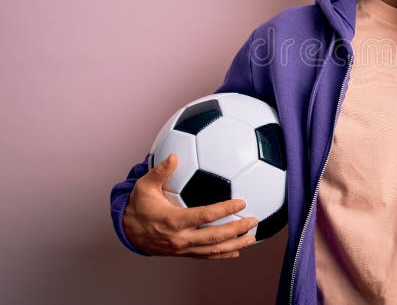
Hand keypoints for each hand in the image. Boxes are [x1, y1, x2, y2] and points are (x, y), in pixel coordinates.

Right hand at [122, 153, 257, 258]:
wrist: (126, 231)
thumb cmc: (138, 205)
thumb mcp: (144, 186)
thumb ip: (160, 171)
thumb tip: (174, 155)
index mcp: (173, 220)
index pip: (205, 215)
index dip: (225, 209)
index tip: (241, 202)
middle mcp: (180, 238)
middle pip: (214, 237)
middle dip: (236, 230)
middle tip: (253, 221)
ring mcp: (182, 249)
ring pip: (212, 250)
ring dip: (234, 245)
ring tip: (251, 238)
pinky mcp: (182, 253)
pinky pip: (205, 256)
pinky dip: (222, 255)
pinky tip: (236, 250)